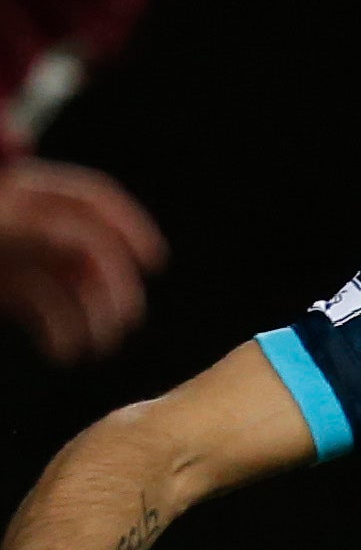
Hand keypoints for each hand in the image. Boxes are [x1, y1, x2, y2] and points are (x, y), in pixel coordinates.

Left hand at [0, 162, 163, 363]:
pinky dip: (61, 331)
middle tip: (125, 323)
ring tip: (94, 350)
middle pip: (90, 249)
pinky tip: (62, 354)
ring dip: (91, 317)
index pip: (91, 201)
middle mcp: (24, 223)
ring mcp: (15, 256)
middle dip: (112, 287)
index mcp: (19, 195)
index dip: (128, 226)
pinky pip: (47, 308)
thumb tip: (69, 237)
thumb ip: (33, 230)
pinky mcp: (5, 288)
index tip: (155, 263)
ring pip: (73, 284)